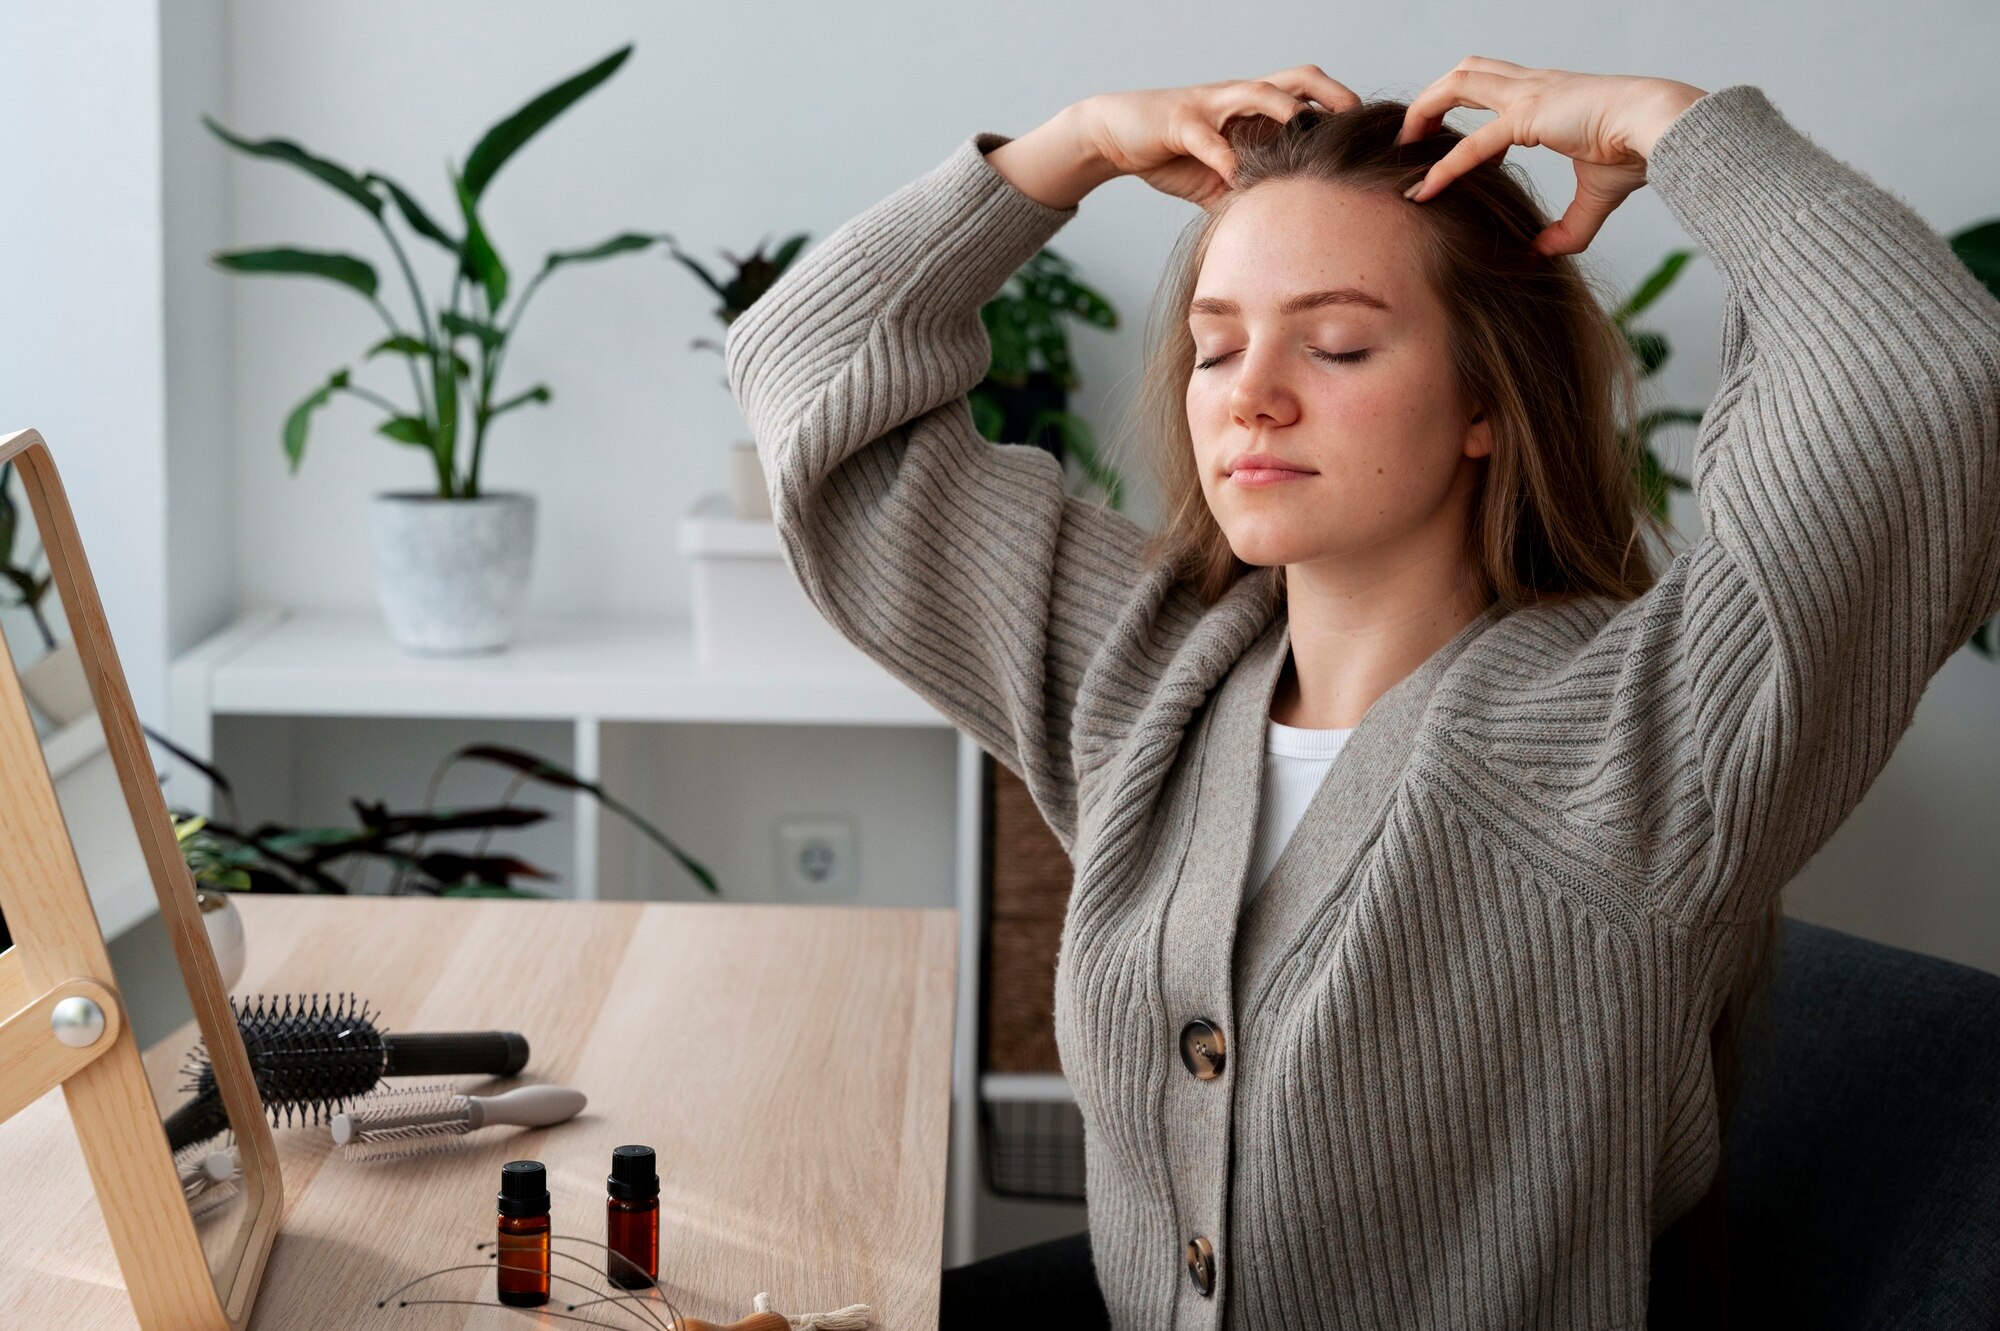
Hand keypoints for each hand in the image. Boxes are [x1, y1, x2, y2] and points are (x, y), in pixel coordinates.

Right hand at [1074, 66, 1362, 209]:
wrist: (1119, 135)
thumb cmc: (1175, 154)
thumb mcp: (1221, 179)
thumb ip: (1252, 195)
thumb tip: (1286, 237)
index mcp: (1257, 109)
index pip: (1311, 96)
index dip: (1343, 110)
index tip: (1373, 137)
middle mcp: (1241, 99)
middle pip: (1298, 78)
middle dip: (1332, 95)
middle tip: (1358, 122)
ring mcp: (1212, 106)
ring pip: (1259, 92)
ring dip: (1287, 110)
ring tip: (1308, 132)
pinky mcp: (1181, 122)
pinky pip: (1208, 138)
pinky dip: (1224, 156)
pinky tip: (1236, 178)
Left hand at [1394, 58, 1706, 254]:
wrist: (1661, 131)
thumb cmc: (1636, 153)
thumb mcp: (1595, 197)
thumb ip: (1567, 229)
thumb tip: (1541, 255)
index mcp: (1545, 96)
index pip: (1489, 89)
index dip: (1458, 115)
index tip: (1439, 150)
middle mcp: (1531, 86)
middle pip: (1465, 73)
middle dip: (1430, 99)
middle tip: (1408, 141)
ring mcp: (1528, 95)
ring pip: (1458, 83)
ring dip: (1424, 111)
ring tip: (1405, 151)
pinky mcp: (1529, 116)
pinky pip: (1474, 143)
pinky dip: (1445, 166)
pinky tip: (1424, 190)